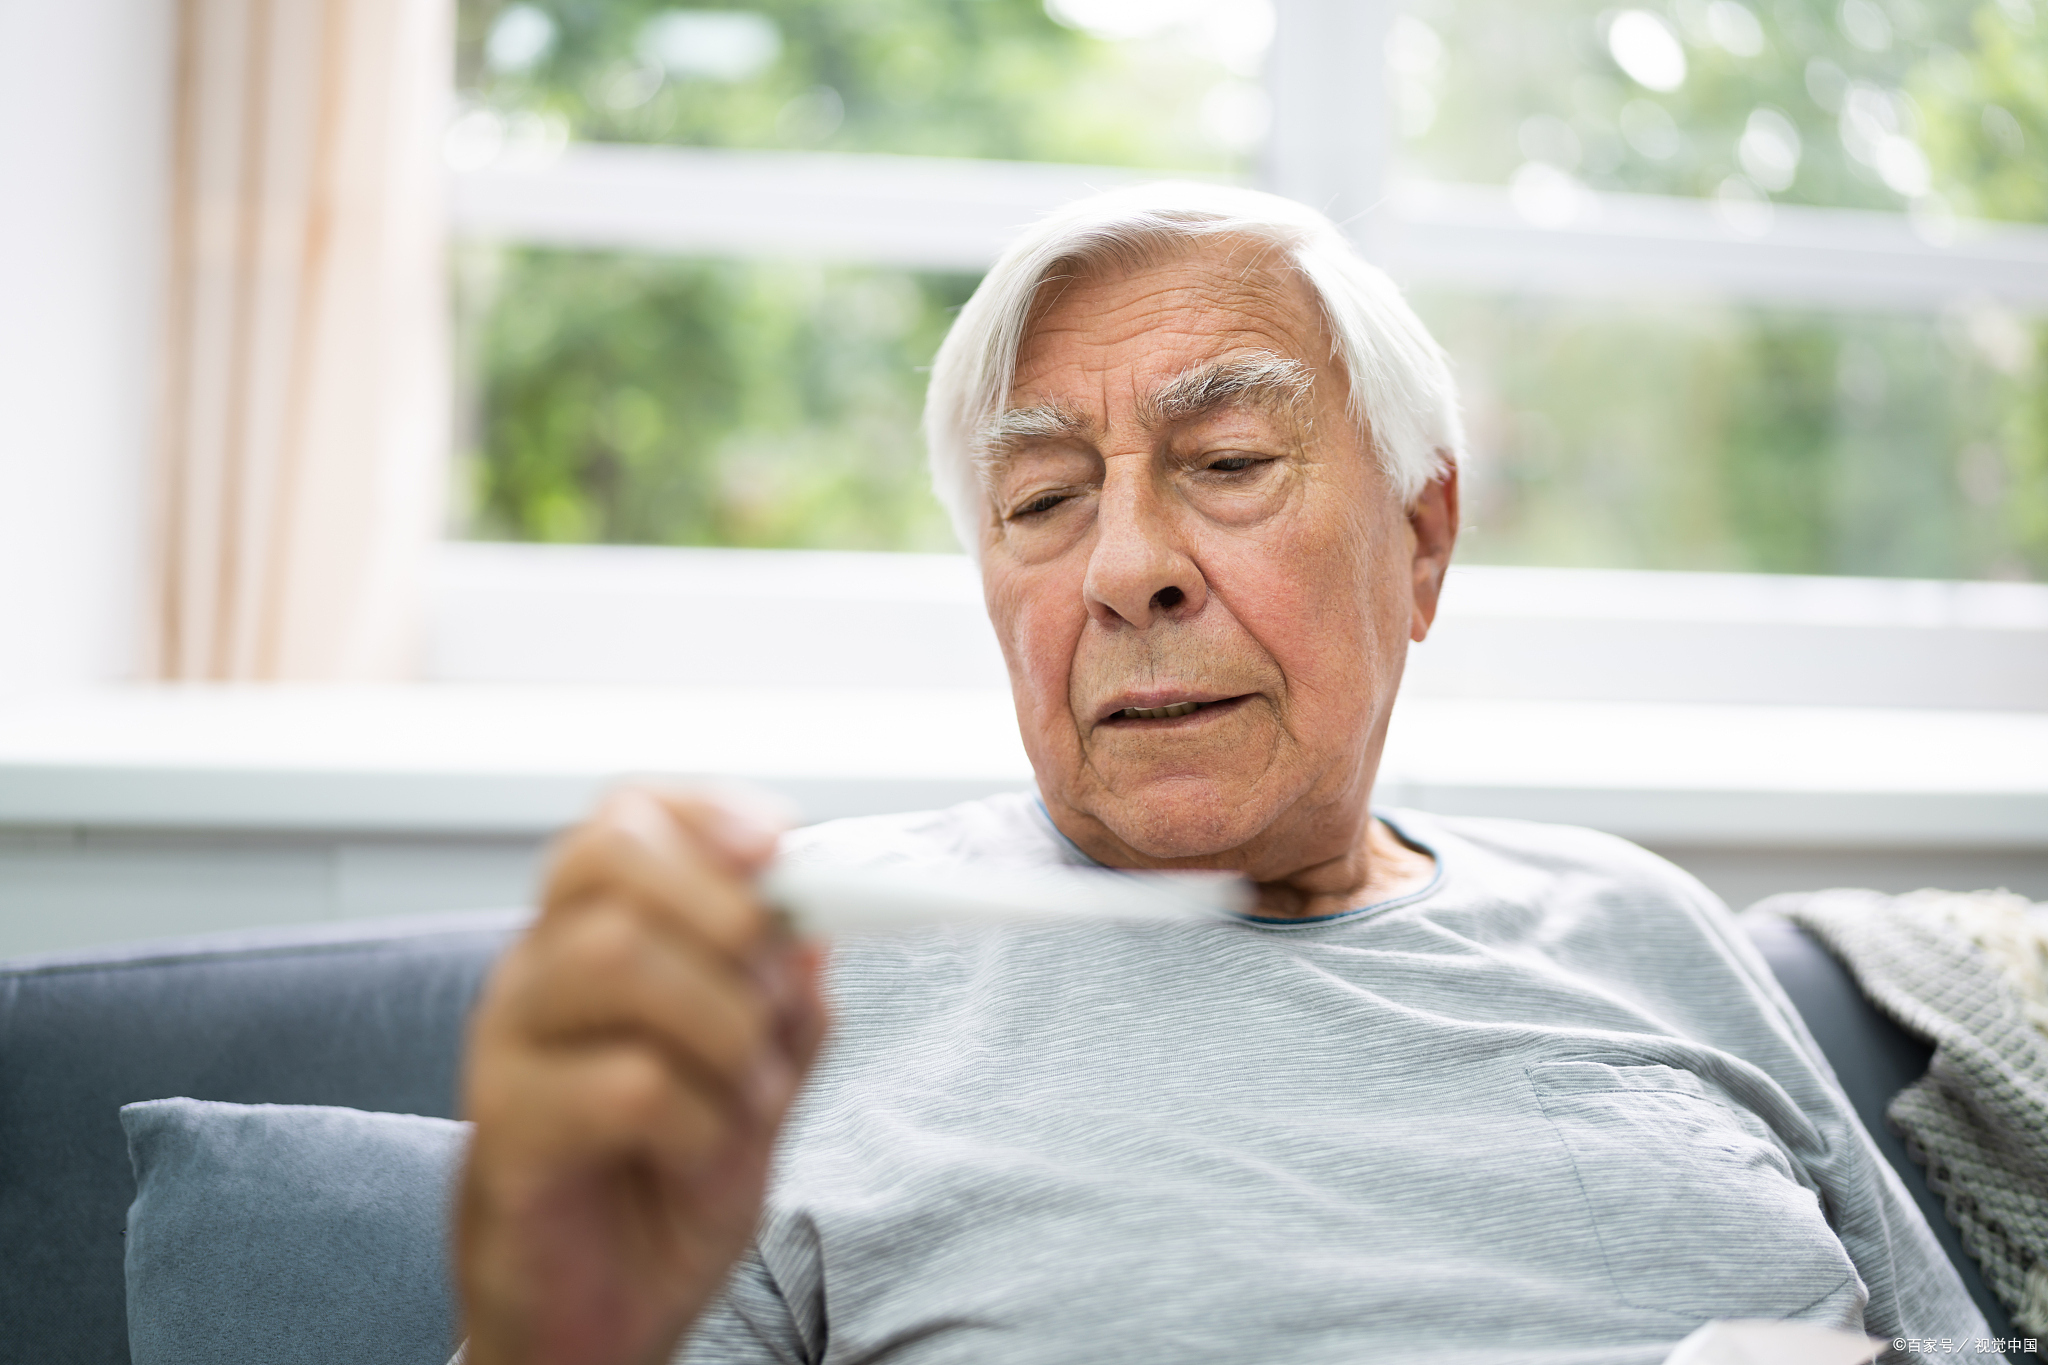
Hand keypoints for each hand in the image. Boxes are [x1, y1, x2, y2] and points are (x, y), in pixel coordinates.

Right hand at [456, 788, 828, 1364]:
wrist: (603, 1324)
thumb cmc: (666, 1187)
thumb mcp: (756, 1084)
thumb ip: (785, 1006)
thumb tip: (814, 932)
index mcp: (594, 939)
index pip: (625, 818)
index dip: (706, 810)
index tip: (784, 842)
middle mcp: (539, 974)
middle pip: (605, 859)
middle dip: (721, 901)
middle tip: (775, 979)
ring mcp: (509, 1048)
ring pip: (614, 954)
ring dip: (722, 1016)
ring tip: (753, 1087)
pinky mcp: (507, 1135)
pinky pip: (624, 1083)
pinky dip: (701, 1117)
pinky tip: (706, 1156)